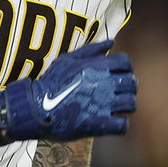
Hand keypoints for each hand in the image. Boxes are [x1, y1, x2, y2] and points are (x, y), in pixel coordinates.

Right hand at [0, 40, 135, 139]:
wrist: (36, 107)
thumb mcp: (67, 59)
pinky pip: (123, 125)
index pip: (125, 63)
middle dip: (127, 88)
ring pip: (131, 104)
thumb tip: (111, 42)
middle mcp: (103, 84)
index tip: (119, 74)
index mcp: (96, 67)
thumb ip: (91, 49)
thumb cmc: (50, 83)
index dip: (125, 68)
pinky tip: (111, 122)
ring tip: (114, 108)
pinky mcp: (99, 124)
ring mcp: (102, 104)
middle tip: (117, 93)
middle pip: (131, 83)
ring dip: (125, 106)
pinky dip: (120, 124)